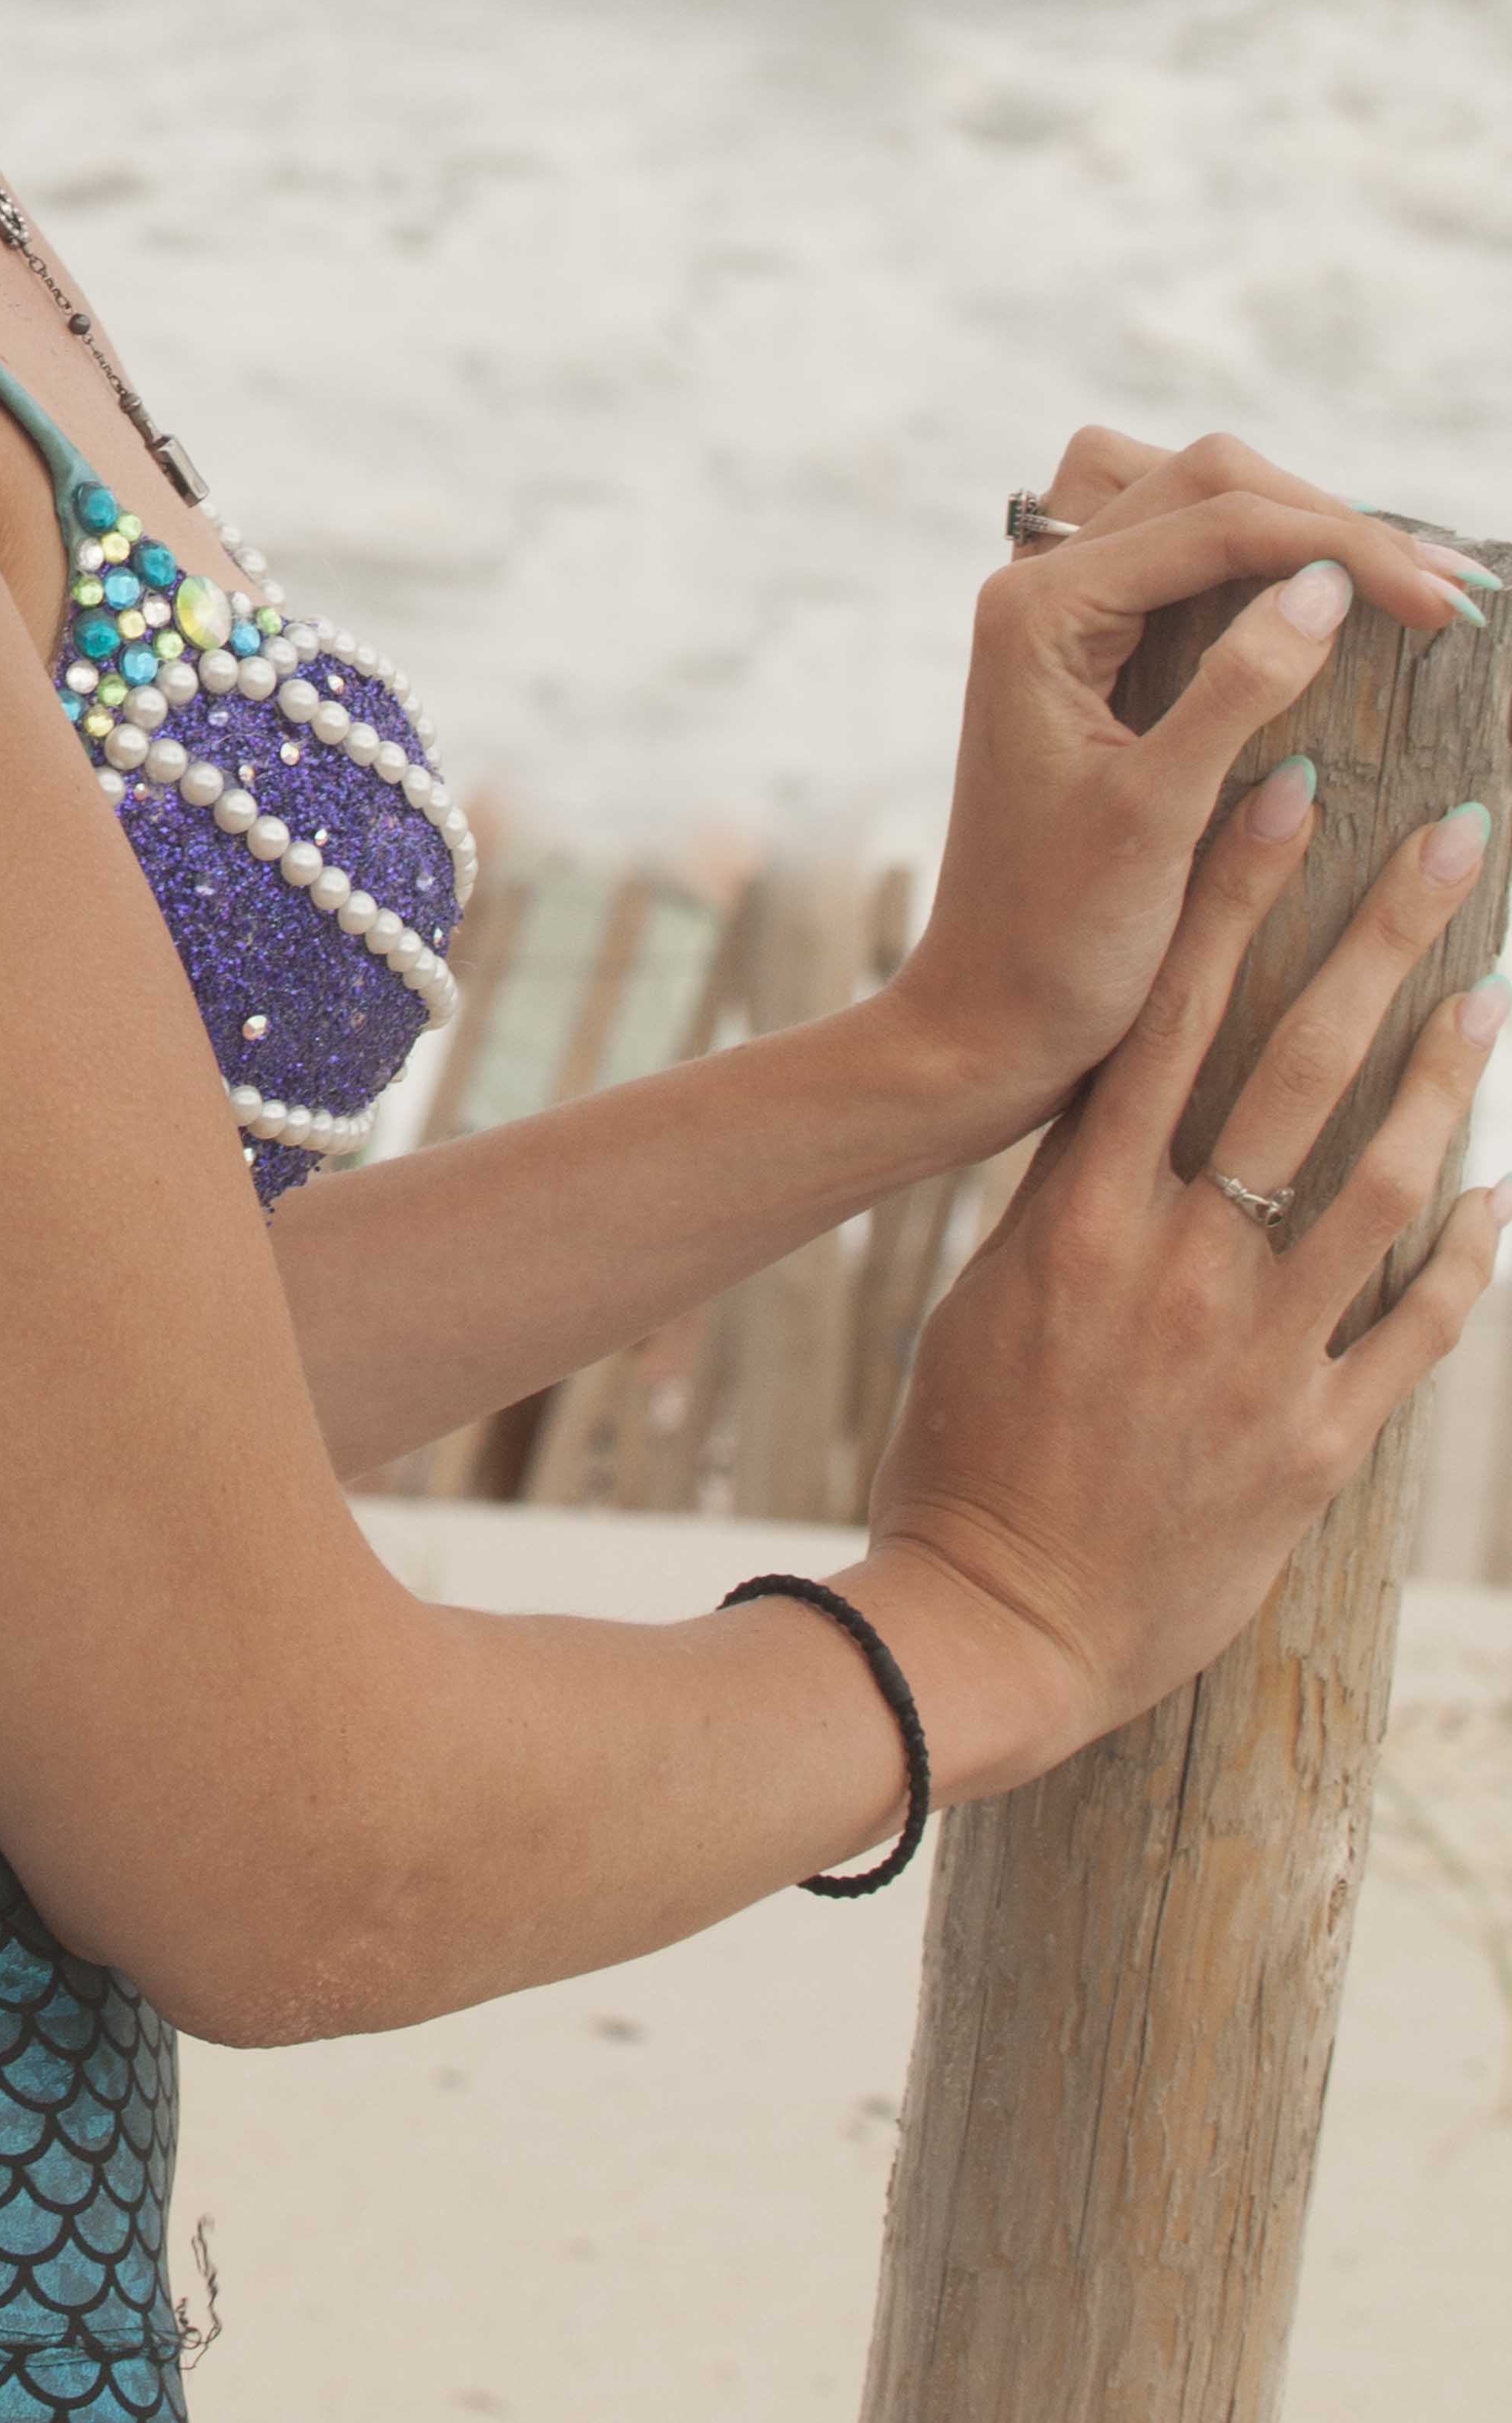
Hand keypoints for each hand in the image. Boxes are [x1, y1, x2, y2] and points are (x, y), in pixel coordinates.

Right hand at [862, 773, 1503, 1786]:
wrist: (994, 1624)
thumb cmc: (963, 1451)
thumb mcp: (987, 1296)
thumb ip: (1063, 1202)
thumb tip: (1117, 1102)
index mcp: (1080, 1217)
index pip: (1168, 1019)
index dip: (1231, 901)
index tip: (1285, 798)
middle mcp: (1175, 1265)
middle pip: (1295, 1067)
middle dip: (1378, 939)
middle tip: (1448, 841)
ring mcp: (1255, 1356)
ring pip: (1377, 1181)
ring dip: (1444, 1073)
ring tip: (1489, 984)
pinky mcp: (1313, 1447)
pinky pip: (1414, 1332)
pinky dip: (1464, 1255)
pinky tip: (1499, 1188)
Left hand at [886, 424, 1488, 1130]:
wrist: (988, 1014)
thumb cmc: (1060, 936)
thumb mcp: (1159, 816)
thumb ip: (1237, 689)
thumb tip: (1327, 584)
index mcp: (1037, 612)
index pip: (1217, 523)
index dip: (1347, 547)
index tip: (1454, 607)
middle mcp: (1035, 590)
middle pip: (1200, 480)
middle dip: (1330, 517)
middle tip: (1449, 593)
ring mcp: (1058, 616)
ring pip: (1184, 500)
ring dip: (1292, 522)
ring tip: (1400, 582)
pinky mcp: (1086, 654)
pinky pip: (1177, 559)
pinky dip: (1259, 562)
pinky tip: (1332, 604)